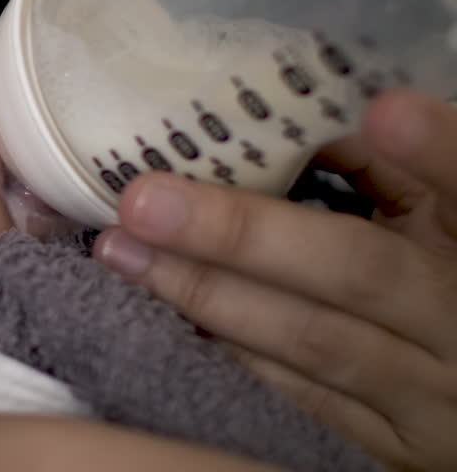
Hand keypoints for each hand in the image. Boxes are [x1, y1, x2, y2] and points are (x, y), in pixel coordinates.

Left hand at [94, 88, 456, 471]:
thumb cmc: (445, 277)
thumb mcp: (436, 216)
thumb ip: (388, 167)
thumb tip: (288, 116)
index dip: (436, 149)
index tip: (384, 110)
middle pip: (354, 272)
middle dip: (240, 233)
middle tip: (143, 200)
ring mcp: (429, 394)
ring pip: (310, 342)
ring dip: (206, 293)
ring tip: (123, 251)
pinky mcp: (391, 447)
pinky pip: (298, 396)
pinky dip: (229, 350)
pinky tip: (164, 309)